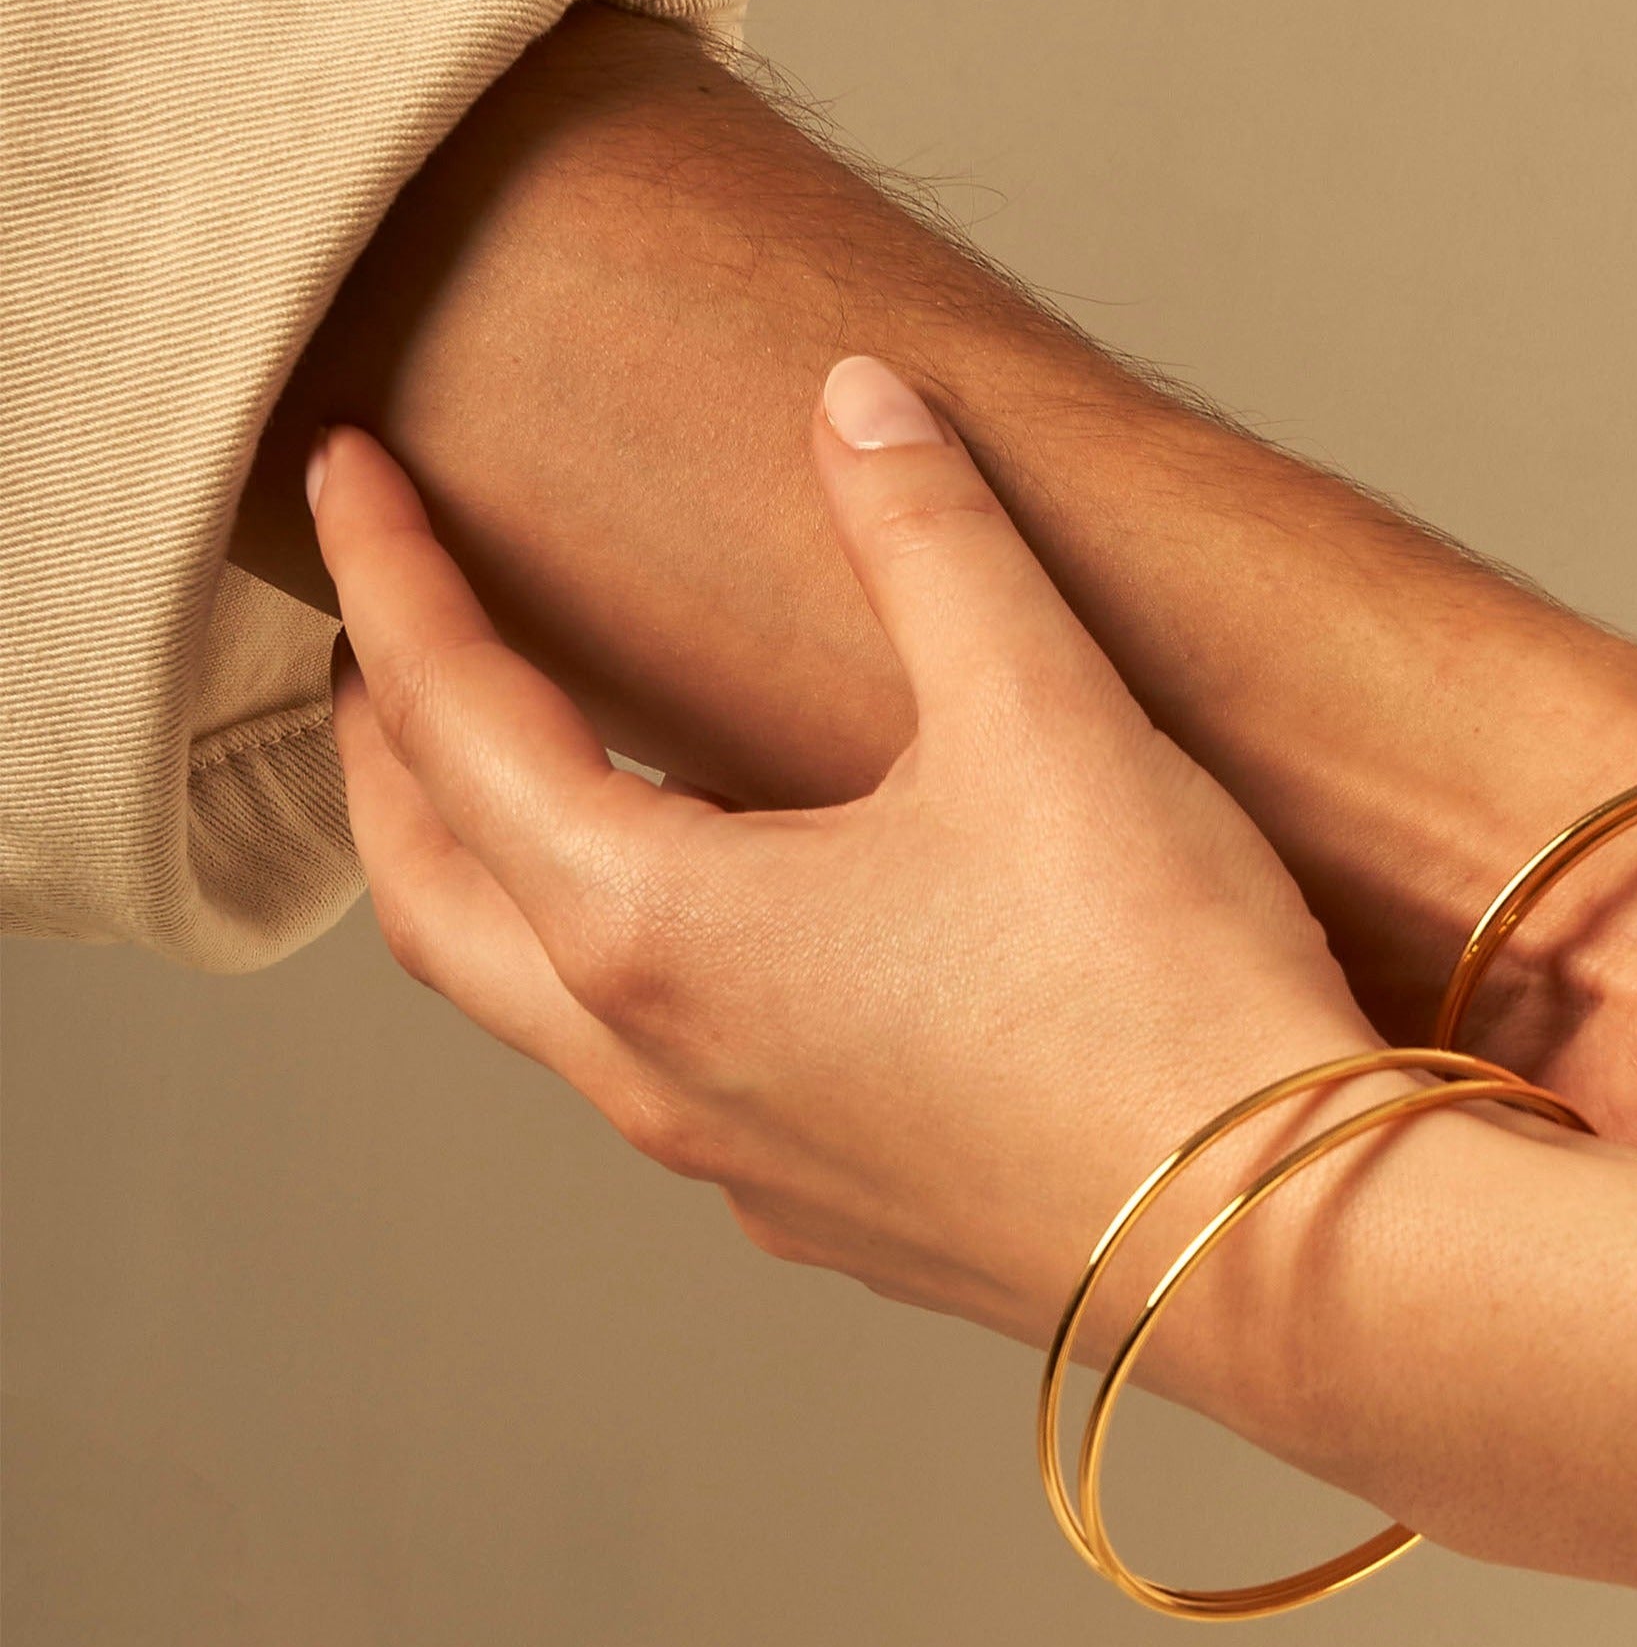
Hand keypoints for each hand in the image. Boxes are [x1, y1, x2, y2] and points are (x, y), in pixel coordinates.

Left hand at [310, 355, 1379, 1358]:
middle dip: (384, 759)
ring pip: (535, 1009)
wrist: (1280, 1243)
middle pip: (430, 895)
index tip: (346, 474)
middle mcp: (653, 1064)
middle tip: (384, 650)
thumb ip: (932, 543)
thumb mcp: (1046, 721)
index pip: (454, 719)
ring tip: (534, 786)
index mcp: (654, 927)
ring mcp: (734, 1161)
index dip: (392, 578)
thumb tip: (859, 403)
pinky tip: (726, 944)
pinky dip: (624, 983)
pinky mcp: (830, 1214)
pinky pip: (661, 1086)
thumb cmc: (1156, 994)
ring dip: (492, 881)